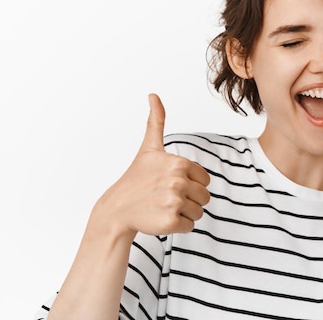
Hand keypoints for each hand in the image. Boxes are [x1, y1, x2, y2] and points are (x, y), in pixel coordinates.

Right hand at [92, 93, 210, 237]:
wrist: (117, 208)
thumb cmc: (136, 178)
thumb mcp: (149, 148)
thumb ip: (156, 121)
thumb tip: (153, 95)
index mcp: (179, 163)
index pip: (204, 180)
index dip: (190, 184)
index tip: (170, 183)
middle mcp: (177, 181)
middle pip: (204, 197)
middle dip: (188, 200)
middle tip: (166, 197)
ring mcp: (173, 202)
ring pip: (198, 212)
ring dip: (184, 213)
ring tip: (163, 207)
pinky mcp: (170, 222)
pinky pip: (189, 227)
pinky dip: (178, 226)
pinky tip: (160, 219)